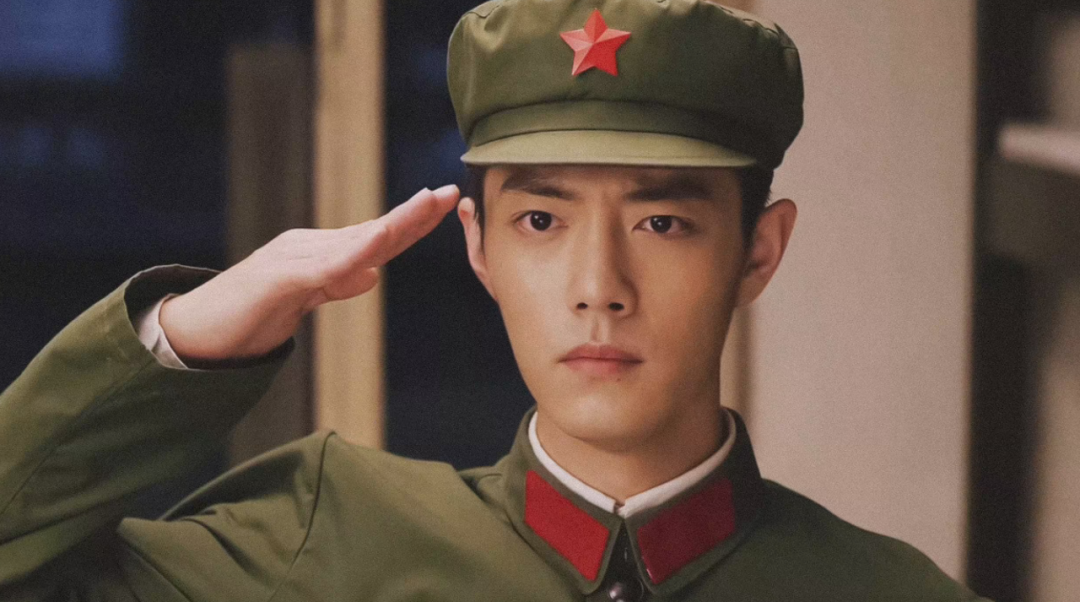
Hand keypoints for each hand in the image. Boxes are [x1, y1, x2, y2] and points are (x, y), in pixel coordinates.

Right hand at [159, 185, 460, 361]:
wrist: (196, 332)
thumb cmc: (252, 315)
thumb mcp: (305, 300)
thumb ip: (337, 284)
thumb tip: (374, 274)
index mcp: (322, 254)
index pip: (377, 236)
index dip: (413, 222)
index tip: (448, 203)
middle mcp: (310, 247)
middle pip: (371, 231)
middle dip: (412, 215)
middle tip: (447, 194)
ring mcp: (291, 261)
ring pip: (350, 243)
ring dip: (390, 227)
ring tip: (423, 209)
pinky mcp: (273, 281)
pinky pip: (317, 271)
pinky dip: (346, 261)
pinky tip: (372, 254)